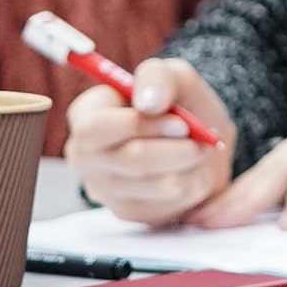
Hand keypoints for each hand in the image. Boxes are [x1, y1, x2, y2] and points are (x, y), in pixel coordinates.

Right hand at [62, 58, 237, 226]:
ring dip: (192, 165)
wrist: (197, 139)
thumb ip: (158, 77)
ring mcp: (104, 188)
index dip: (139, 125)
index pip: (94, 129)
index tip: (180, 122)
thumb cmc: (176, 102)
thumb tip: (147, 102)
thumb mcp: (173, 75)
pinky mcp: (129, 212)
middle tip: (201, 139)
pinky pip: (170, 203)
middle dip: (178, 149)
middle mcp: (85, 155)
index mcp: (85, 115)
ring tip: (199, 150)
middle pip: (132, 160)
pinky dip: (194, 184)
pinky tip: (191, 170)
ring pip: (158, 185)